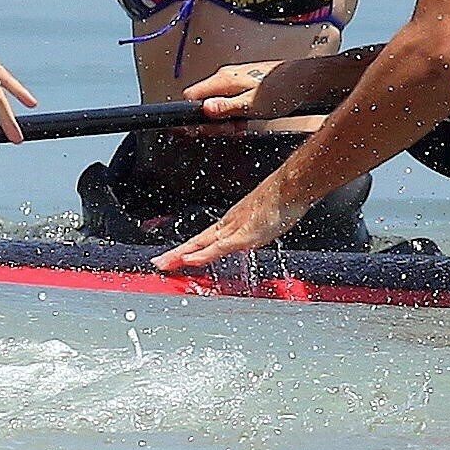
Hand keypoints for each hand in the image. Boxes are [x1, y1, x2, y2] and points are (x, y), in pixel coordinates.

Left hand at [152, 172, 307, 269]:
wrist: (291, 187)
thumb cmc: (283, 201)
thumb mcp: (266, 220)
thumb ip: (257, 228)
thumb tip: (254, 234)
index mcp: (233, 223)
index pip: (204, 239)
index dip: (188, 249)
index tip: (173, 257)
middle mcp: (229, 225)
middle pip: (198, 241)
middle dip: (177, 253)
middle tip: (158, 263)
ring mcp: (235, 228)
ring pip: (203, 244)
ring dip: (183, 254)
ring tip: (166, 262)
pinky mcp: (244, 233)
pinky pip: (220, 246)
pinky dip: (203, 254)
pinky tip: (190, 259)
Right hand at [183, 59, 302, 122]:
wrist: (309, 80)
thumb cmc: (285, 89)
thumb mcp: (252, 106)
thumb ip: (226, 108)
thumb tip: (204, 109)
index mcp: (224, 79)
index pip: (192, 96)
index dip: (194, 116)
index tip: (205, 130)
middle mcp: (228, 77)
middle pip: (205, 101)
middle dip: (213, 121)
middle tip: (228, 131)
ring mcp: (238, 80)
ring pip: (219, 103)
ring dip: (226, 120)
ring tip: (240, 127)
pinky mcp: (248, 85)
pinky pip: (232, 102)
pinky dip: (236, 114)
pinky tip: (247, 122)